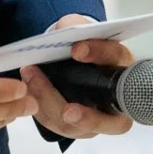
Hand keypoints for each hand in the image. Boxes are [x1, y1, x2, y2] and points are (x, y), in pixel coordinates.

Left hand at [22, 14, 136, 139]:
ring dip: (52, 106)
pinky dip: (42, 111)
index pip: (118, 59)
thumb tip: (64, 32)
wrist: (74, 63)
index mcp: (123, 65)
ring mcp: (101, 119)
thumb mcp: (79, 28)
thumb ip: (74, 26)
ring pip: (79, 127)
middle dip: (89, 118)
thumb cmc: (82, 45)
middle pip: (113, 121)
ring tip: (31, 79)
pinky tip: (29, 92)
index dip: (99, 53)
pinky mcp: (80, 128)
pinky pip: (60, 127)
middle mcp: (119, 98)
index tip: (76, 50)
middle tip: (67, 111)